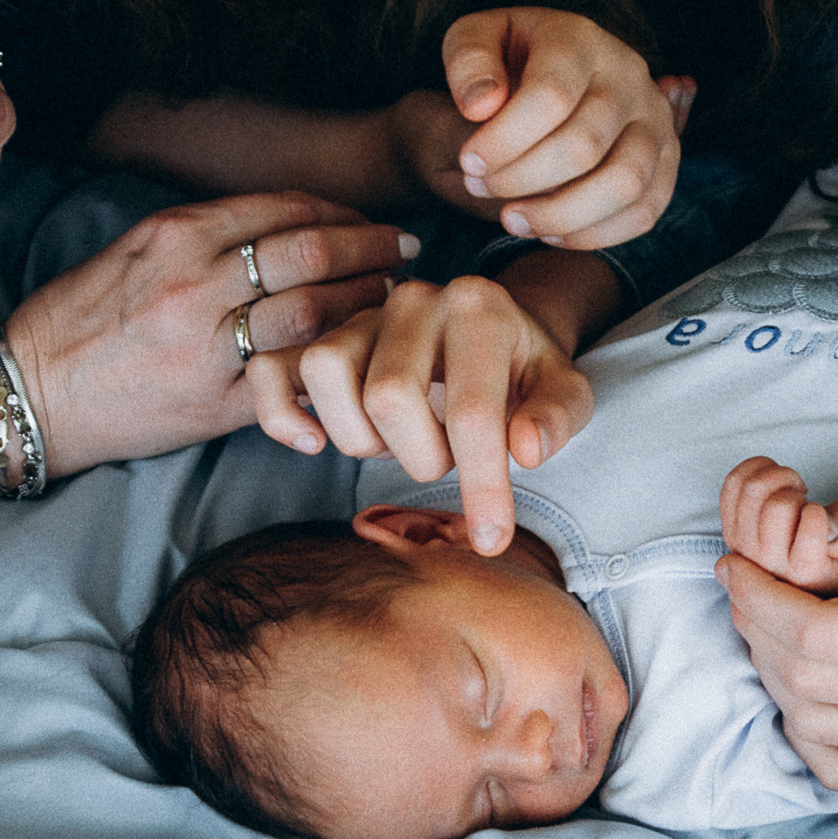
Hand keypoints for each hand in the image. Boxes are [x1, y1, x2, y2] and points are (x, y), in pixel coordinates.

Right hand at [1, 192, 411, 474]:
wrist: (30, 392)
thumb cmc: (81, 317)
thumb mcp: (135, 248)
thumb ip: (207, 232)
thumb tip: (288, 222)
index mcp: (175, 235)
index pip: (283, 210)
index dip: (341, 214)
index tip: (369, 220)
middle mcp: (194, 284)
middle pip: (310, 254)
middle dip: (370, 249)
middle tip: (405, 251)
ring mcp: (207, 346)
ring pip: (313, 313)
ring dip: (365, 302)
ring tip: (394, 298)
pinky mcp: (215, 403)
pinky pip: (292, 379)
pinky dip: (335, 367)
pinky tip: (363, 357)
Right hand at [246, 276, 593, 556]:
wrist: (491, 334)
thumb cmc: (524, 372)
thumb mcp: (565, 392)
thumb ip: (557, 417)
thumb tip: (526, 450)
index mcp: (480, 307)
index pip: (472, 410)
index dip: (482, 484)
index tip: (493, 538)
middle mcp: (415, 300)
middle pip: (388, 397)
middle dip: (422, 457)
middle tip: (447, 459)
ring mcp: (361, 317)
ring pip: (326, 374)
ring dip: (360, 436)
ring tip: (398, 442)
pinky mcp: (321, 339)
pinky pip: (272, 371)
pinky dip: (281, 414)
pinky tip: (314, 444)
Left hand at [425, 8, 693, 249]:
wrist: (544, 79)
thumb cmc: (504, 64)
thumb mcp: (471, 40)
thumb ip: (468, 61)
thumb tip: (482, 105)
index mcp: (579, 39)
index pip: (550, 96)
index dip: (504, 141)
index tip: (470, 161)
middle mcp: (629, 75)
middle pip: (584, 146)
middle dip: (521, 180)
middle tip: (481, 186)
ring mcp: (655, 119)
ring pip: (624, 184)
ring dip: (560, 215)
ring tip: (512, 219)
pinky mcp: (667, 161)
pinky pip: (644, 211)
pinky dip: (594, 234)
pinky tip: (549, 232)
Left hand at [717, 481, 837, 790]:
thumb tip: (810, 529)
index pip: (818, 634)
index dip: (758, 600)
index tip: (735, 565)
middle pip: (805, 682)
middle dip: (753, 630)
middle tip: (742, 587)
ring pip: (811, 726)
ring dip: (769, 675)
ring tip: (767, 625)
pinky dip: (801, 727)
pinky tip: (801, 681)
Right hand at [720, 457, 837, 595]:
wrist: (835, 592)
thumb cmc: (804, 547)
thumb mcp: (766, 521)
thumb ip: (752, 497)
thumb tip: (755, 474)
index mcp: (734, 537)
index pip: (733, 483)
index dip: (761, 468)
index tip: (778, 482)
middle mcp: (745, 556)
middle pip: (753, 489)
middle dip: (782, 477)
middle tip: (798, 491)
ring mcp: (773, 568)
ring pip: (778, 506)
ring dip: (799, 499)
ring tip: (808, 510)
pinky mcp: (805, 573)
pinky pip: (810, 528)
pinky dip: (819, 515)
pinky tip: (825, 525)